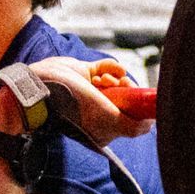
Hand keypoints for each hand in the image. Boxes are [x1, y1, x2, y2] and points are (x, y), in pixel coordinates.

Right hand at [0, 56, 149, 141]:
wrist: (43, 86)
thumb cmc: (73, 106)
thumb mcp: (106, 119)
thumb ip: (131, 126)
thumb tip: (151, 125)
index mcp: (105, 127)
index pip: (132, 116)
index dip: (135, 105)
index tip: (132, 97)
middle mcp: (100, 111)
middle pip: (127, 96)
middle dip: (125, 88)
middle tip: (118, 86)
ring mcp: (94, 92)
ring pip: (119, 80)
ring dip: (115, 77)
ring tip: (101, 81)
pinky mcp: (87, 75)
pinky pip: (108, 67)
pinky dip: (110, 66)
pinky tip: (101, 72)